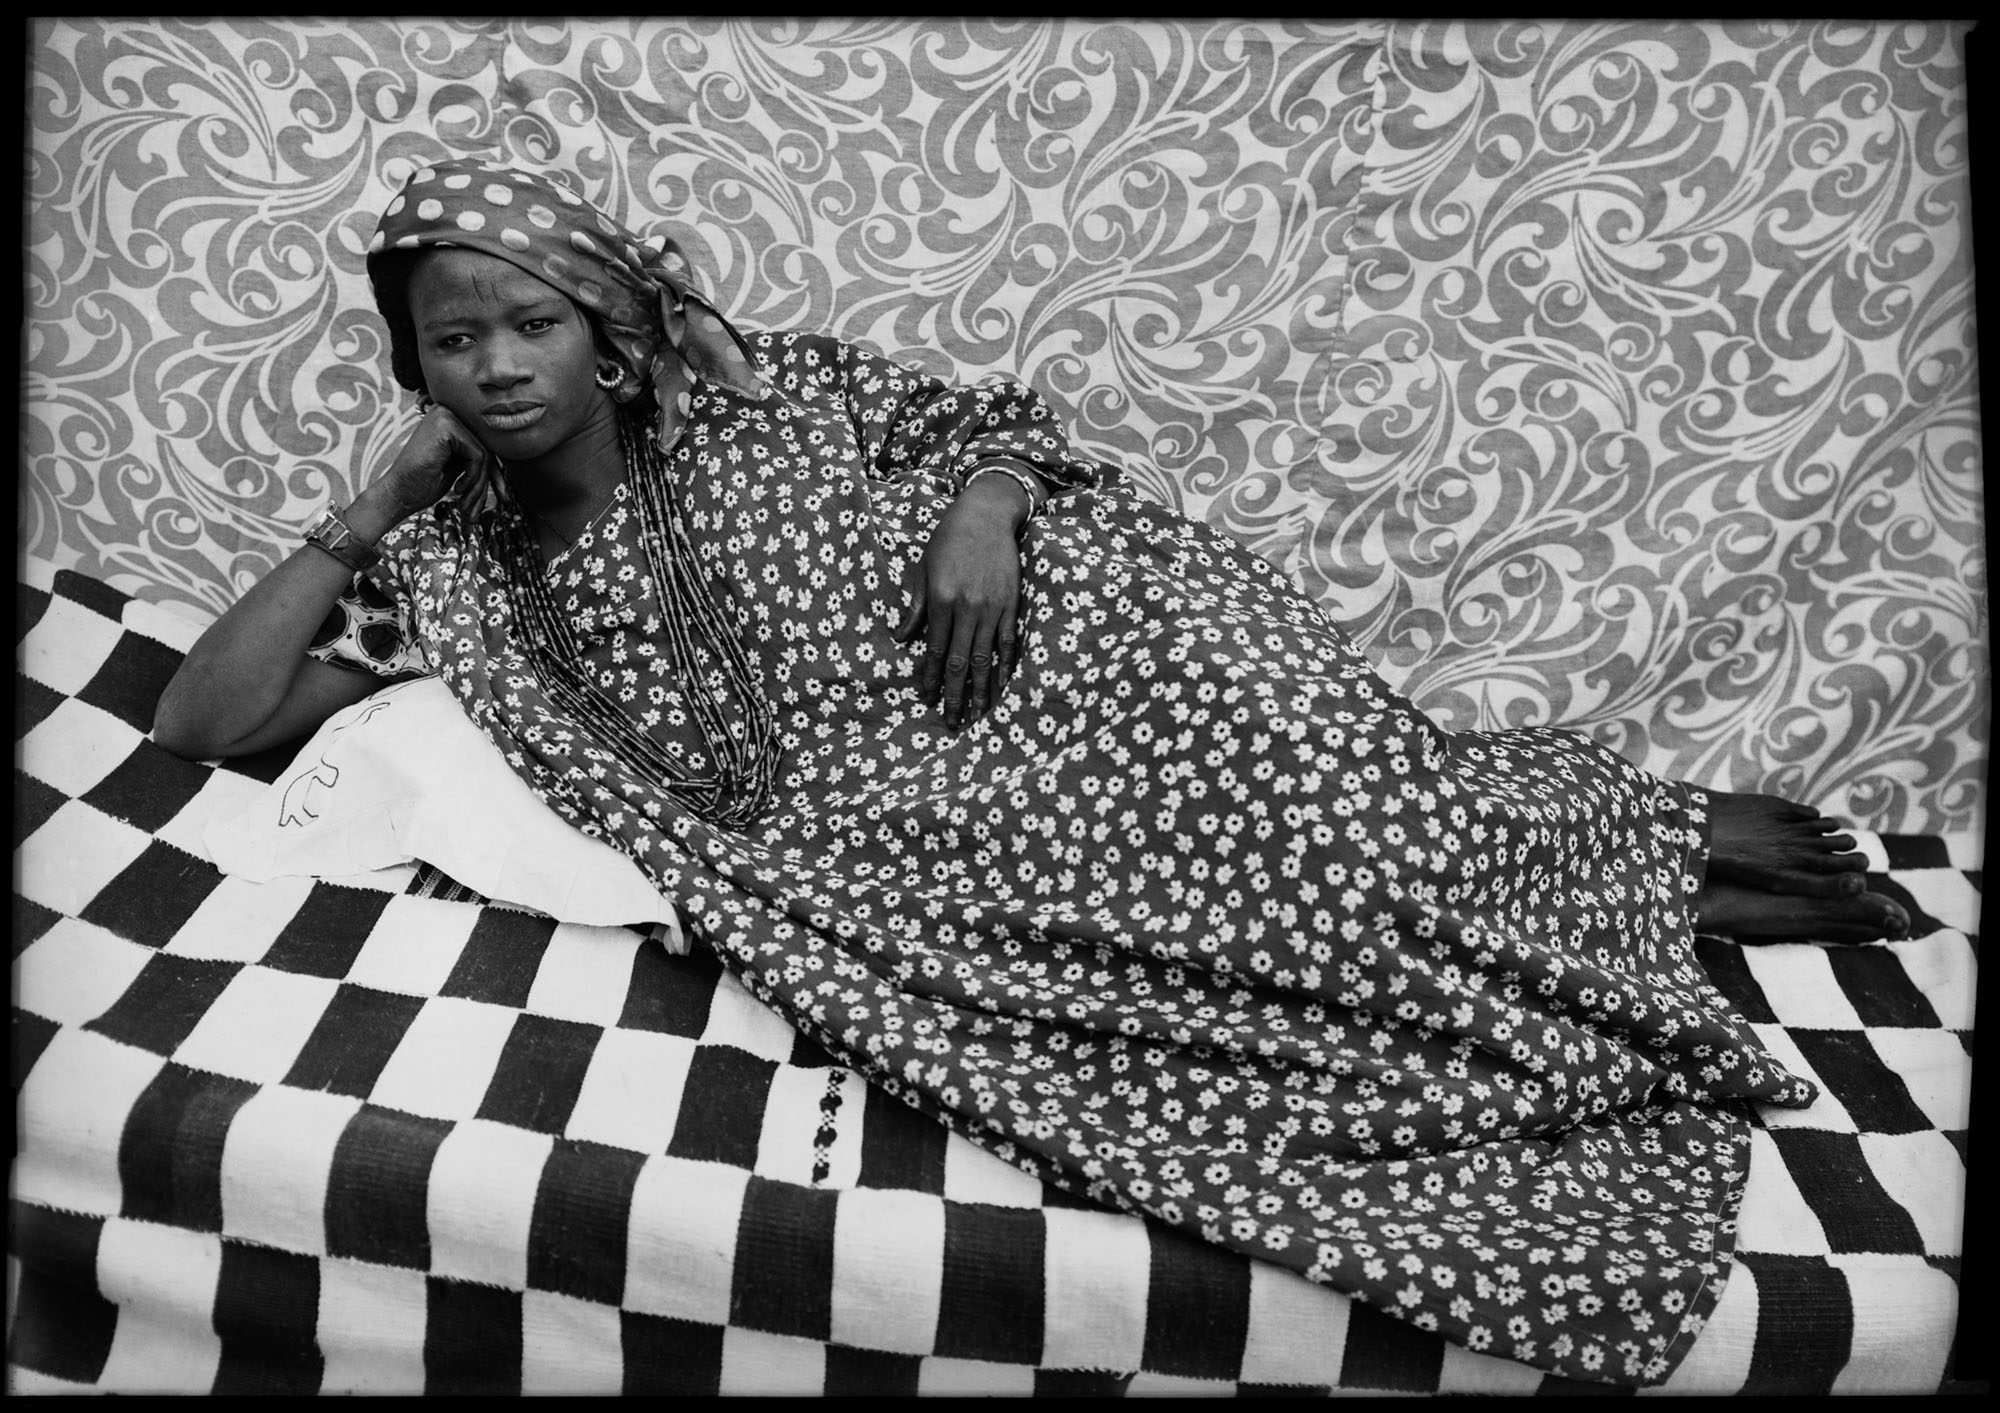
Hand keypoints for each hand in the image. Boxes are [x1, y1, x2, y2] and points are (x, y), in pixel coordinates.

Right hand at [376, 404, 493, 518]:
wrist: (399, 493)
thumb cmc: (425, 482)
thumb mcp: (459, 466)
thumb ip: (478, 456)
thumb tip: (509, 458)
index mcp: (450, 420)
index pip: (484, 445)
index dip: (495, 473)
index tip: (503, 496)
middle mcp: (448, 411)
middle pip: (486, 448)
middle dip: (491, 481)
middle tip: (489, 506)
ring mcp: (446, 415)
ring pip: (484, 454)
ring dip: (480, 485)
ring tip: (466, 504)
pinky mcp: (447, 426)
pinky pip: (478, 455)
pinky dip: (473, 477)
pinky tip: (458, 489)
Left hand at [895, 475, 1028, 728]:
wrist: (985, 515)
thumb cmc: (948, 540)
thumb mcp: (923, 569)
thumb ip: (916, 607)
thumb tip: (903, 638)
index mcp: (941, 600)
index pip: (933, 650)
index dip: (929, 678)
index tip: (926, 700)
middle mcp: (967, 608)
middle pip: (959, 662)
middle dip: (954, 695)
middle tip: (952, 722)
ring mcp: (992, 608)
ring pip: (985, 658)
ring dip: (981, 689)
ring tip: (979, 714)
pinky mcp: (1012, 604)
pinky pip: (1008, 642)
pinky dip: (1005, 665)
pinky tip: (1002, 684)